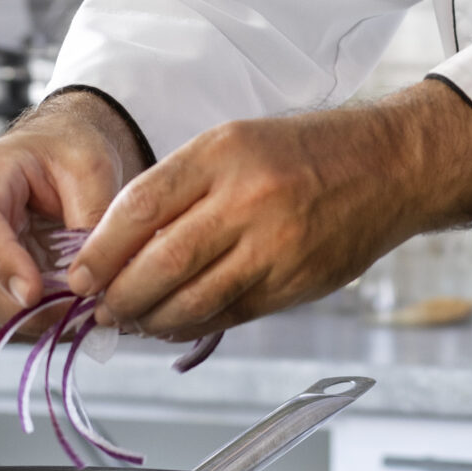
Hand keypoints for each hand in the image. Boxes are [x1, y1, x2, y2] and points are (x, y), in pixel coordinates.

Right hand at [0, 91, 145, 328]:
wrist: (59, 150)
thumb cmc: (68, 148)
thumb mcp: (91, 165)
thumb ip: (91, 214)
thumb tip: (91, 277)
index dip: (1, 264)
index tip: (34, 293)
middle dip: (21, 306)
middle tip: (75, 309)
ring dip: (33, 318)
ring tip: (81, 310)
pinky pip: (6, 314)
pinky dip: (39, 321)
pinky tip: (73, 311)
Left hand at [63, 80, 471, 339]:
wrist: (391, 166)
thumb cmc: (308, 152)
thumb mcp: (237, 143)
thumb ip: (182, 188)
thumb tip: (119, 245)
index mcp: (223, 152)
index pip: (140, 207)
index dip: (100, 250)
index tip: (80, 274)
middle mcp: (248, 198)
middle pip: (160, 263)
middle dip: (118, 296)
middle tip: (99, 308)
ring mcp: (275, 245)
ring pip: (192, 301)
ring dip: (151, 320)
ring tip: (132, 322)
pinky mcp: (295, 283)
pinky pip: (230, 315)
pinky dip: (194, 326)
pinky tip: (176, 324)